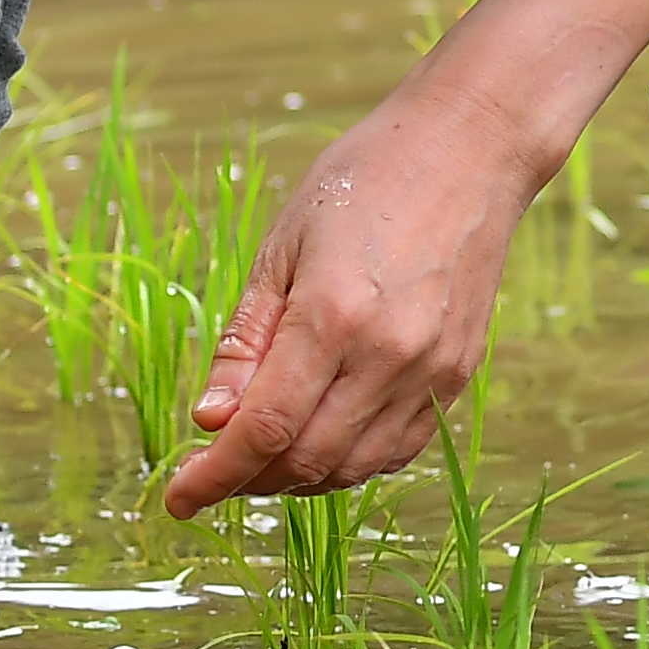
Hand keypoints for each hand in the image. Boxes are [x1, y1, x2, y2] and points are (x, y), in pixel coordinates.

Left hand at [156, 76, 549, 516]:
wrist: (472, 148)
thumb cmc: (367, 179)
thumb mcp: (283, 245)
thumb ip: (246, 340)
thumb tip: (210, 420)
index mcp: (333, 315)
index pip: (262, 430)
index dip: (212, 477)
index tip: (177, 500)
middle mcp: (389, 355)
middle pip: (304, 461)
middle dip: (247, 481)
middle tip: (213, 470)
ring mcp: (432, 370)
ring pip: (352, 467)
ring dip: (296, 478)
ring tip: (263, 454)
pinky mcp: (458, 373)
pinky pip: (397, 449)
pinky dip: (350, 462)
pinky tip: (321, 437)